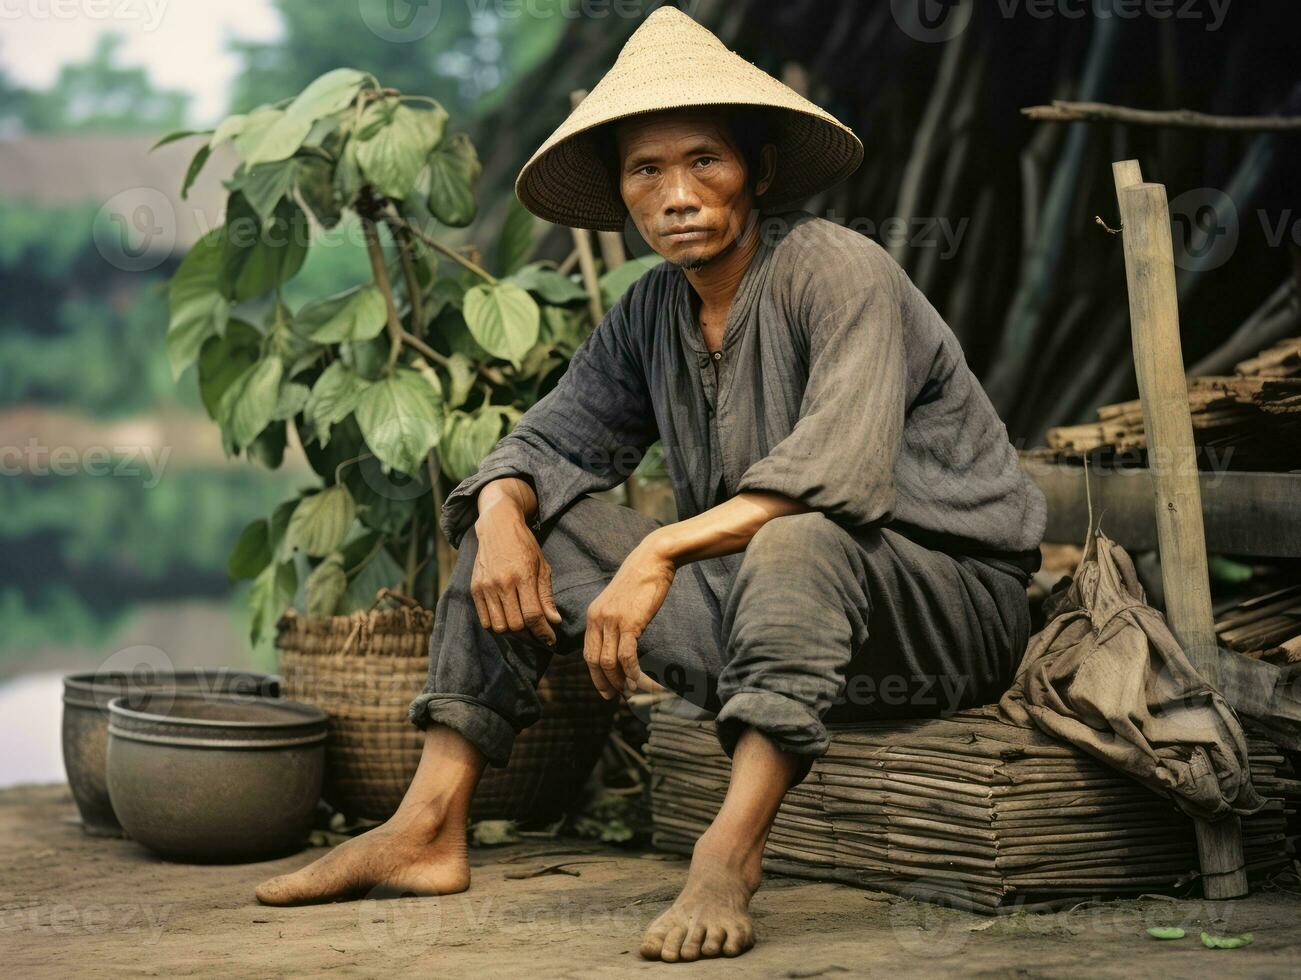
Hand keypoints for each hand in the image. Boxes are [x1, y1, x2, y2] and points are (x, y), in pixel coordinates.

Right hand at [470, 501, 560, 645]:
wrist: (497, 527)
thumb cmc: (525, 546)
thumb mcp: (542, 566)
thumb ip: (546, 595)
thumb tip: (554, 621)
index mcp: (523, 575)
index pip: (533, 615)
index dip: (544, 632)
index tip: (551, 639)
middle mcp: (502, 582)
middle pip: (516, 625)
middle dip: (530, 636)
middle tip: (539, 635)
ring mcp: (486, 586)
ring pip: (499, 627)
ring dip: (514, 634)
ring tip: (524, 630)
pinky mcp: (475, 589)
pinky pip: (485, 620)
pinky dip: (497, 627)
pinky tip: (508, 622)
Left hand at [583, 539, 675, 699]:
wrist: (652, 560)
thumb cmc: (641, 580)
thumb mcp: (620, 602)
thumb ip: (615, 620)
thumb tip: (620, 642)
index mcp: (593, 615)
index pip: (587, 652)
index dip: (595, 674)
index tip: (604, 688)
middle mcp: (598, 619)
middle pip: (594, 660)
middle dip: (603, 682)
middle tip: (613, 696)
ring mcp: (612, 621)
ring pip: (608, 661)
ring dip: (617, 680)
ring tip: (628, 690)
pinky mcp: (629, 622)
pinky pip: (626, 654)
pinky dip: (630, 671)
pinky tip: (636, 679)